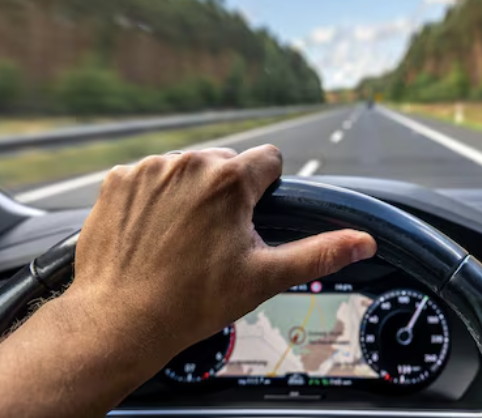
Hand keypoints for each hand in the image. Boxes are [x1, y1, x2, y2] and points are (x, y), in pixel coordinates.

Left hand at [66, 145, 376, 361]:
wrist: (119, 321)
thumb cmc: (190, 302)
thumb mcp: (264, 277)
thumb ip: (319, 252)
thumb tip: (363, 242)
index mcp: (229, 179)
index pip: (269, 159)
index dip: (267, 189)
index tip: (252, 219)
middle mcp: (188, 163)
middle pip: (227, 163)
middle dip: (229, 192)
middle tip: (216, 238)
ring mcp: (148, 170)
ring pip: (188, 168)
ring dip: (191, 192)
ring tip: (182, 238)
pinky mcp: (117, 180)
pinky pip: (150, 176)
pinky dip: (155, 197)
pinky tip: (153, 232)